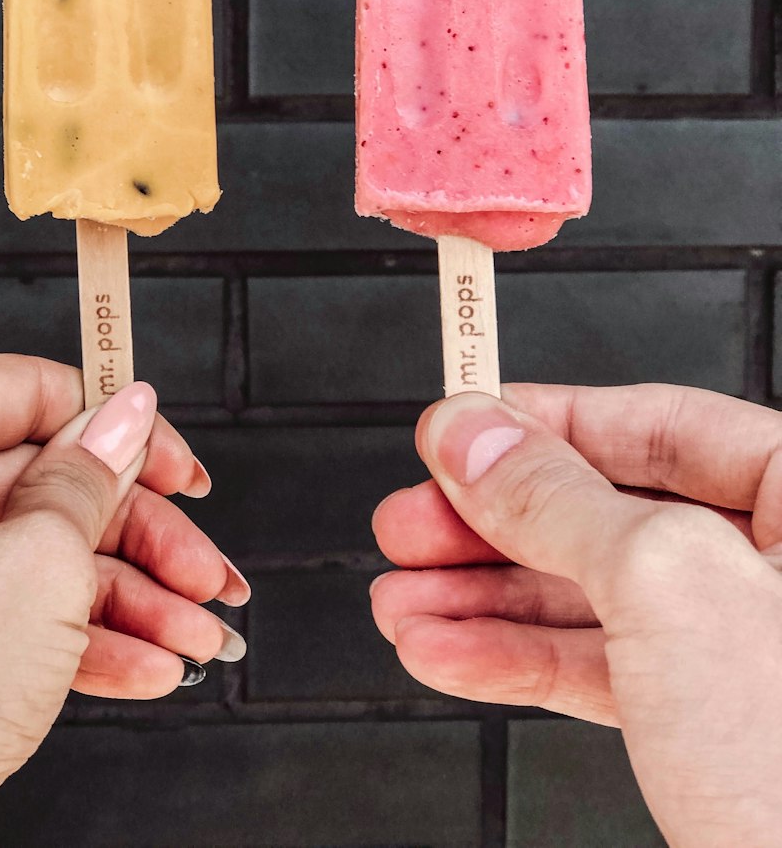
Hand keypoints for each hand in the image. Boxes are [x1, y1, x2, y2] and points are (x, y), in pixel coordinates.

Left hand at [0, 355, 248, 847]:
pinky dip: (72, 629)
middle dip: (142, 541)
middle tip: (205, 573)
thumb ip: (93, 476)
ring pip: (32, 548)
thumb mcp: (44, 560)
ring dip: (125, 596)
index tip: (178, 469)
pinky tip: (147, 665)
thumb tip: (127, 414)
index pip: (31, 391)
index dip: (121, 430)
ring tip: (196, 637)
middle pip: (44, 481)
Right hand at [372, 385, 781, 847]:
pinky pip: (596, 670)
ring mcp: (744, 650)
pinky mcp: (709, 725)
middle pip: (607, 510)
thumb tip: (474, 435)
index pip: (665, 424)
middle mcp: (779, 572)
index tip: (467, 429)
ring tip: (403, 600)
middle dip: (490, 525)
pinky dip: (510, 662)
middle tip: (414, 521)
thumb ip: (557, 500)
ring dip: (480, 601)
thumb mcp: (666, 586)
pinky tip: (445, 650)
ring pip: (588, 596)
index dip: (550, 421)